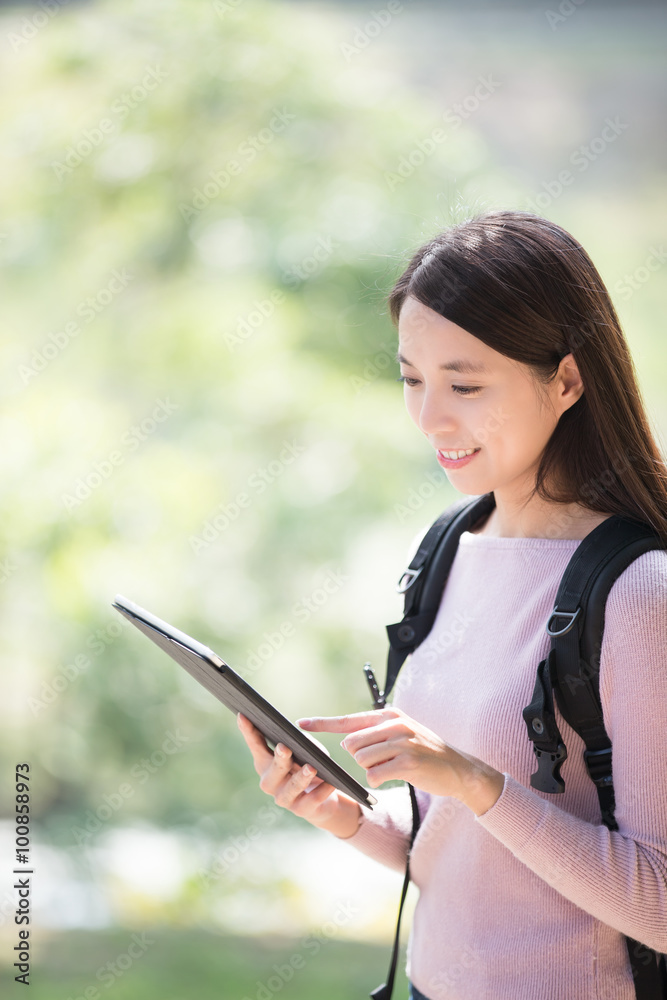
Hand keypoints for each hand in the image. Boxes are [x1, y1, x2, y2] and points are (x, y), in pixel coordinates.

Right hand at [236, 714, 361, 837]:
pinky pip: (311, 801)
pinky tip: (329, 783)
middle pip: (272, 770)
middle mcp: (270, 782)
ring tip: (311, 768)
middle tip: (285, 747)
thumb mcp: (303, 751)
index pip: (256, 745)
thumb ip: (301, 744)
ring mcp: (284, 799)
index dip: (248, 731)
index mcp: (266, 763)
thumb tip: (302, 742)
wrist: (321, 801)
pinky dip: (321, 791)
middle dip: (279, 759)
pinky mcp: (301, 811)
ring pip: (291, 788)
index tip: (243, 715)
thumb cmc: (306, 767)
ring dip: (301, 778)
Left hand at [297, 706, 504, 815]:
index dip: (323, 723)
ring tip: (392, 767)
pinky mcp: (408, 762)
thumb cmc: (424, 753)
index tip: (300, 724)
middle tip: (381, 761)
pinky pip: (375, 775)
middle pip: (352, 744)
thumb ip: (374, 734)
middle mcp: (395, 724)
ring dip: (371, 770)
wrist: (458, 769)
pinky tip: (393, 776)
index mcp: (389, 715)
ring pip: (362, 760)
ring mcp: (402, 742)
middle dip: (359, 758)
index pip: (348, 719)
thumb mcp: (400, 734)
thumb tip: (345, 741)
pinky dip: (378, 780)